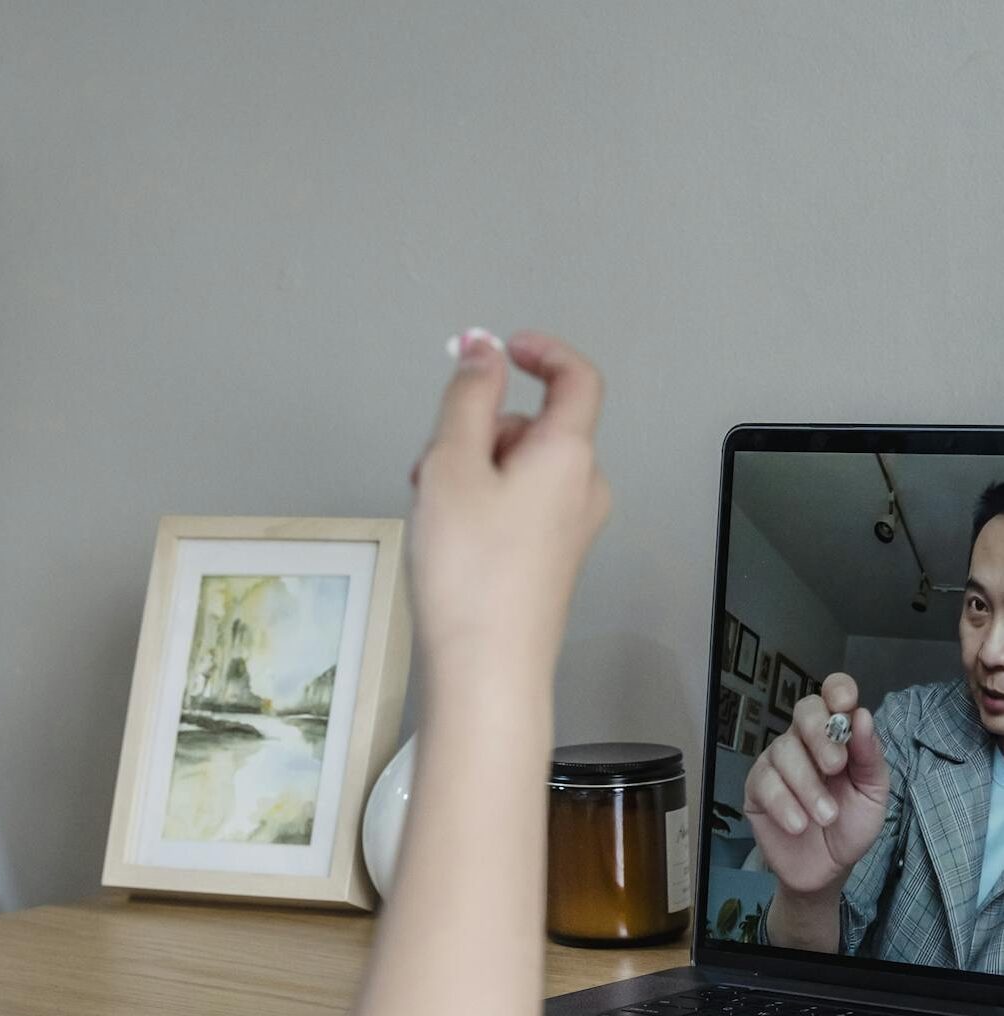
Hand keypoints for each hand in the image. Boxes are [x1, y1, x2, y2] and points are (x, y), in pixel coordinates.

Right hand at [410, 330, 609, 676]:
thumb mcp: (451, 466)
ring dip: (475, 472)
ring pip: (522, 472)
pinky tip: (448, 541)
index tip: (499, 350)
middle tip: (432, 464)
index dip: (542, 352)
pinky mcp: (552, 563)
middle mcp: (583, 487)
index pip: (577, 377)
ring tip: (433, 511)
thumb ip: (467, 397)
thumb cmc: (469, 570)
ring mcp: (571, 529)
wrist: (486, 667)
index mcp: (568, 453)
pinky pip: (520, 510)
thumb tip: (482, 348)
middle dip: (481, 430)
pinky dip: (484, 507)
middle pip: (536, 428)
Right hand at [744, 673, 891, 896]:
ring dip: (808, 786)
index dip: (837, 690)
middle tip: (836, 767)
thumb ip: (870, 757)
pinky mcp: (756, 789)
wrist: (828, 868)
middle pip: (803, 712)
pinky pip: (765, 784)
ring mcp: (776, 763)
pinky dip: (785, 805)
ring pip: (784, 752)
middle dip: (821, 736)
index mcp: (837, 736)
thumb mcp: (873, 792)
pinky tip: (800, 825)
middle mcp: (804, 742)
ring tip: (827, 817)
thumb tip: (862, 716)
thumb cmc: (852, 825)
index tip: (846, 704)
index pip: (832, 696)